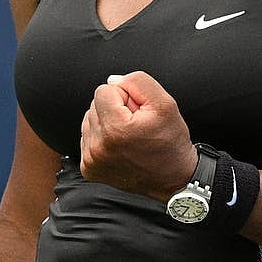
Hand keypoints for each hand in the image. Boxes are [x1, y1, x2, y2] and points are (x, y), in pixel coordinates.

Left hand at [79, 71, 197, 201]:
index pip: (104, 90)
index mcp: (114, 130)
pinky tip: (120, 146)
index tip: (139, 112)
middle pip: (95, 105)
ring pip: (90, 120)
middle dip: (115, 109)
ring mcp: (91, 161)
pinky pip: (88, 138)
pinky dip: (103, 138)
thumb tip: (112, 81)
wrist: (173, 180)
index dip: (125, 96)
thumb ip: (137, 81)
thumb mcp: (165, 103)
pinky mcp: (89, 169)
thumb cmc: (171, 142)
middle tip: (136, 125)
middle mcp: (98, 147)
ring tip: (128, 136)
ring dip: (107, 122)